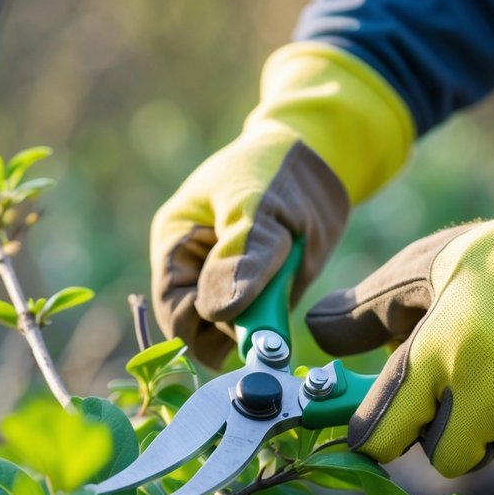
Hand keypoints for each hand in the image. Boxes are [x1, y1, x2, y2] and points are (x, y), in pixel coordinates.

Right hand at [151, 43, 412, 366]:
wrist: (322, 159)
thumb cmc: (278, 171)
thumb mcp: (257, 206)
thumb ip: (240, 258)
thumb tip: (215, 312)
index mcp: (175, 244)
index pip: (171, 308)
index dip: (198, 325)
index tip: (237, 319)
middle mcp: (195, 272)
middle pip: (197, 330)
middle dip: (229, 329)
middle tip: (267, 307)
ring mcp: (228, 287)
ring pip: (230, 335)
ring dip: (256, 325)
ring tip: (281, 284)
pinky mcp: (259, 298)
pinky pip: (258, 329)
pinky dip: (274, 323)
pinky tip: (288, 291)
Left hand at [306, 158, 493, 475]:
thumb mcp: (427, 267)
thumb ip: (368, 309)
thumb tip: (317, 335)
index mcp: (435, 351)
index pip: (383, 434)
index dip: (376, 436)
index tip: (377, 429)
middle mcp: (482, 388)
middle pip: (444, 459)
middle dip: (445, 433)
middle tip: (457, 391)